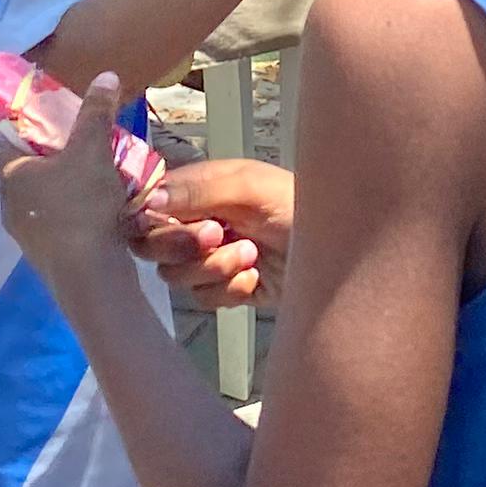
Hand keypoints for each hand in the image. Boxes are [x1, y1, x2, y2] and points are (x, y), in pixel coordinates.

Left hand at [0, 73, 140, 286]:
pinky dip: (73, 215)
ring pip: (41, 200)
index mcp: (9, 175)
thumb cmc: (82, 205)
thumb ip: (97, 112)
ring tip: (97, 179)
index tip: (55, 123)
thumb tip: (105, 74)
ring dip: (64, 189)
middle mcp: (8, 204)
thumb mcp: (93, 150)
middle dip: (52, 158)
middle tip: (83, 147)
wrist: (89, 275)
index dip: (26, 128)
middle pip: (26, 171)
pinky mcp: (45, 257)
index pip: (4, 142)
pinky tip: (101, 212)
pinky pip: (56, 225)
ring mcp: (25, 235)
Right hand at [128, 154, 291, 311]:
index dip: (150, 220)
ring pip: (176, 276)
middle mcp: (197, 222)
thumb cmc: (298, 205)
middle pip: (151, 245)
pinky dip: (230, 290)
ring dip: (214, 267)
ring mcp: (210, 257)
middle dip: (184, 245)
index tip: (173, 223)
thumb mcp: (251, 187)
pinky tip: (255, 278)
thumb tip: (151, 200)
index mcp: (198, 189)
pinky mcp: (226, 289)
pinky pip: (203, 299)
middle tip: (218, 235)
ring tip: (250, 254)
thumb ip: (199, 190)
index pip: (147, 205)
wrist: (339, 252)